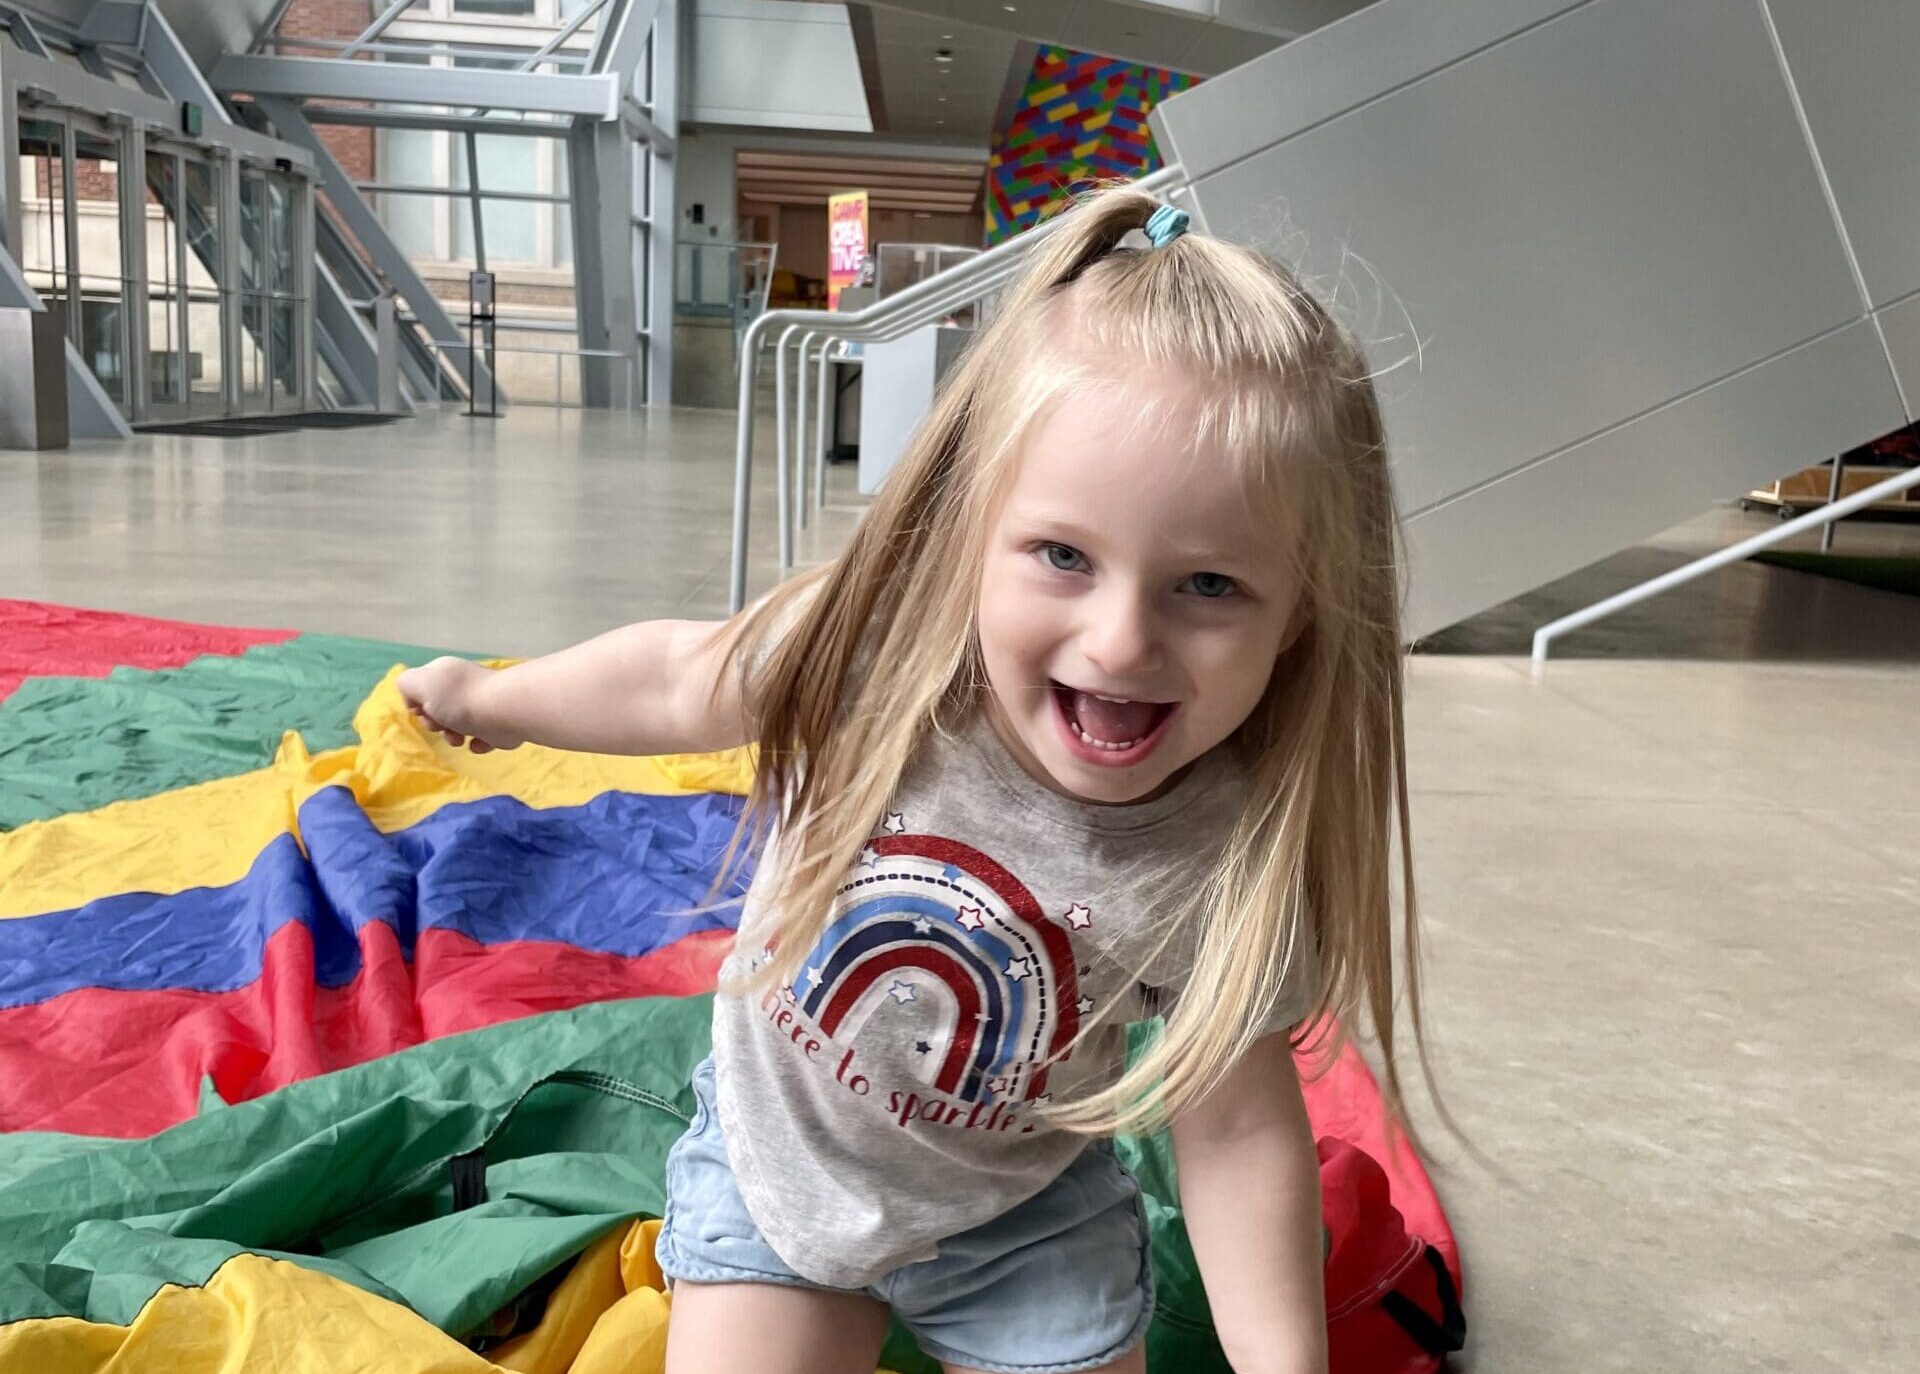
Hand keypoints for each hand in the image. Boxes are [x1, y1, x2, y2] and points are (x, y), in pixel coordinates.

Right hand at [396, 657, 522, 752]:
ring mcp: (484, 705)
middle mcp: (465, 686)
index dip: (419, 703)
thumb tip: (418, 702)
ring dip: (453, 737)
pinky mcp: (499, 725)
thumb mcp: (418, 682)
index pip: (423, 688)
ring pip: (459, 726)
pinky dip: (477, 744)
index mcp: (446, 673)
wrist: (502, 712)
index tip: (423, 711)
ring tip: (460, 739)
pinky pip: (481, 739)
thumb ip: (406, 684)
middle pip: (440, 710)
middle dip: (436, 723)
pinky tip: (477, 742)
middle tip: (442, 726)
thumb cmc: (457, 698)